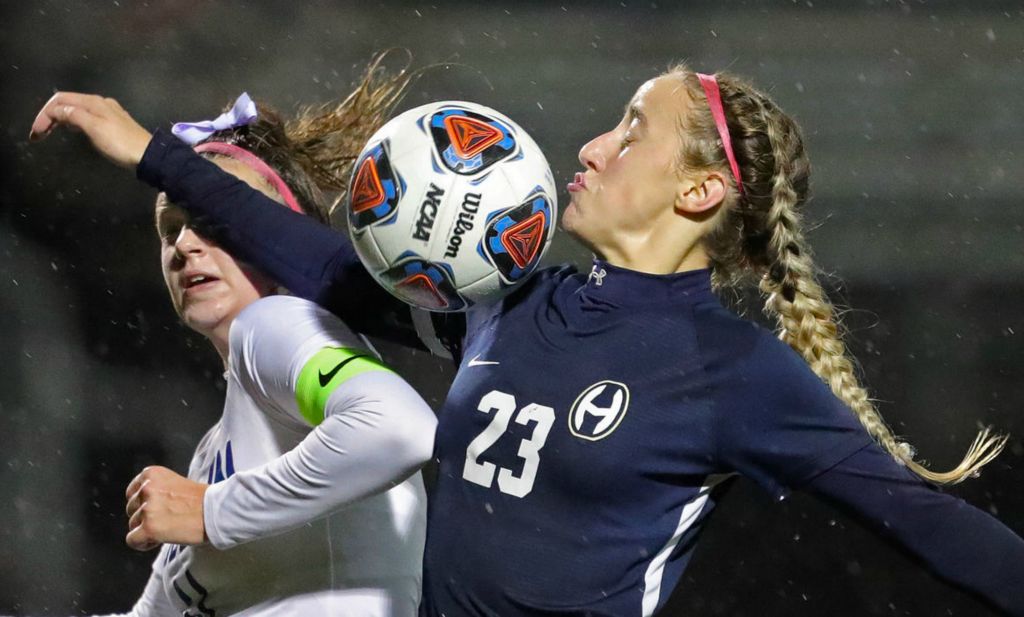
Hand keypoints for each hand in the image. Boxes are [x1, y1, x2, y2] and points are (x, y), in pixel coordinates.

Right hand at [29, 92, 152, 167]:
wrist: (148, 156)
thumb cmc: (120, 143)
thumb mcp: (94, 128)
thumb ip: (74, 116)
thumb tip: (57, 110)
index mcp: (93, 102)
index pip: (61, 100)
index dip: (44, 114)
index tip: (35, 133)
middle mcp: (100, 103)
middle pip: (68, 103)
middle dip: (50, 116)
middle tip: (38, 135)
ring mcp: (107, 113)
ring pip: (76, 110)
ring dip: (60, 119)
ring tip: (49, 133)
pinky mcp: (112, 125)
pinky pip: (86, 118)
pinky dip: (73, 123)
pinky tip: (72, 131)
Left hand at [125, 466, 207, 550]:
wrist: (217, 510)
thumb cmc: (203, 500)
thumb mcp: (175, 482)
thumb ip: (157, 490)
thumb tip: (145, 505)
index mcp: (152, 474)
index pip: (132, 492)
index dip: (144, 503)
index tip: (159, 508)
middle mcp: (147, 488)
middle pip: (131, 509)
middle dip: (145, 517)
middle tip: (167, 519)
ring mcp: (147, 508)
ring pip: (132, 525)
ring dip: (147, 530)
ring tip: (168, 528)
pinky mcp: (149, 527)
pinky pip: (132, 540)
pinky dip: (144, 543)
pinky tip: (160, 539)